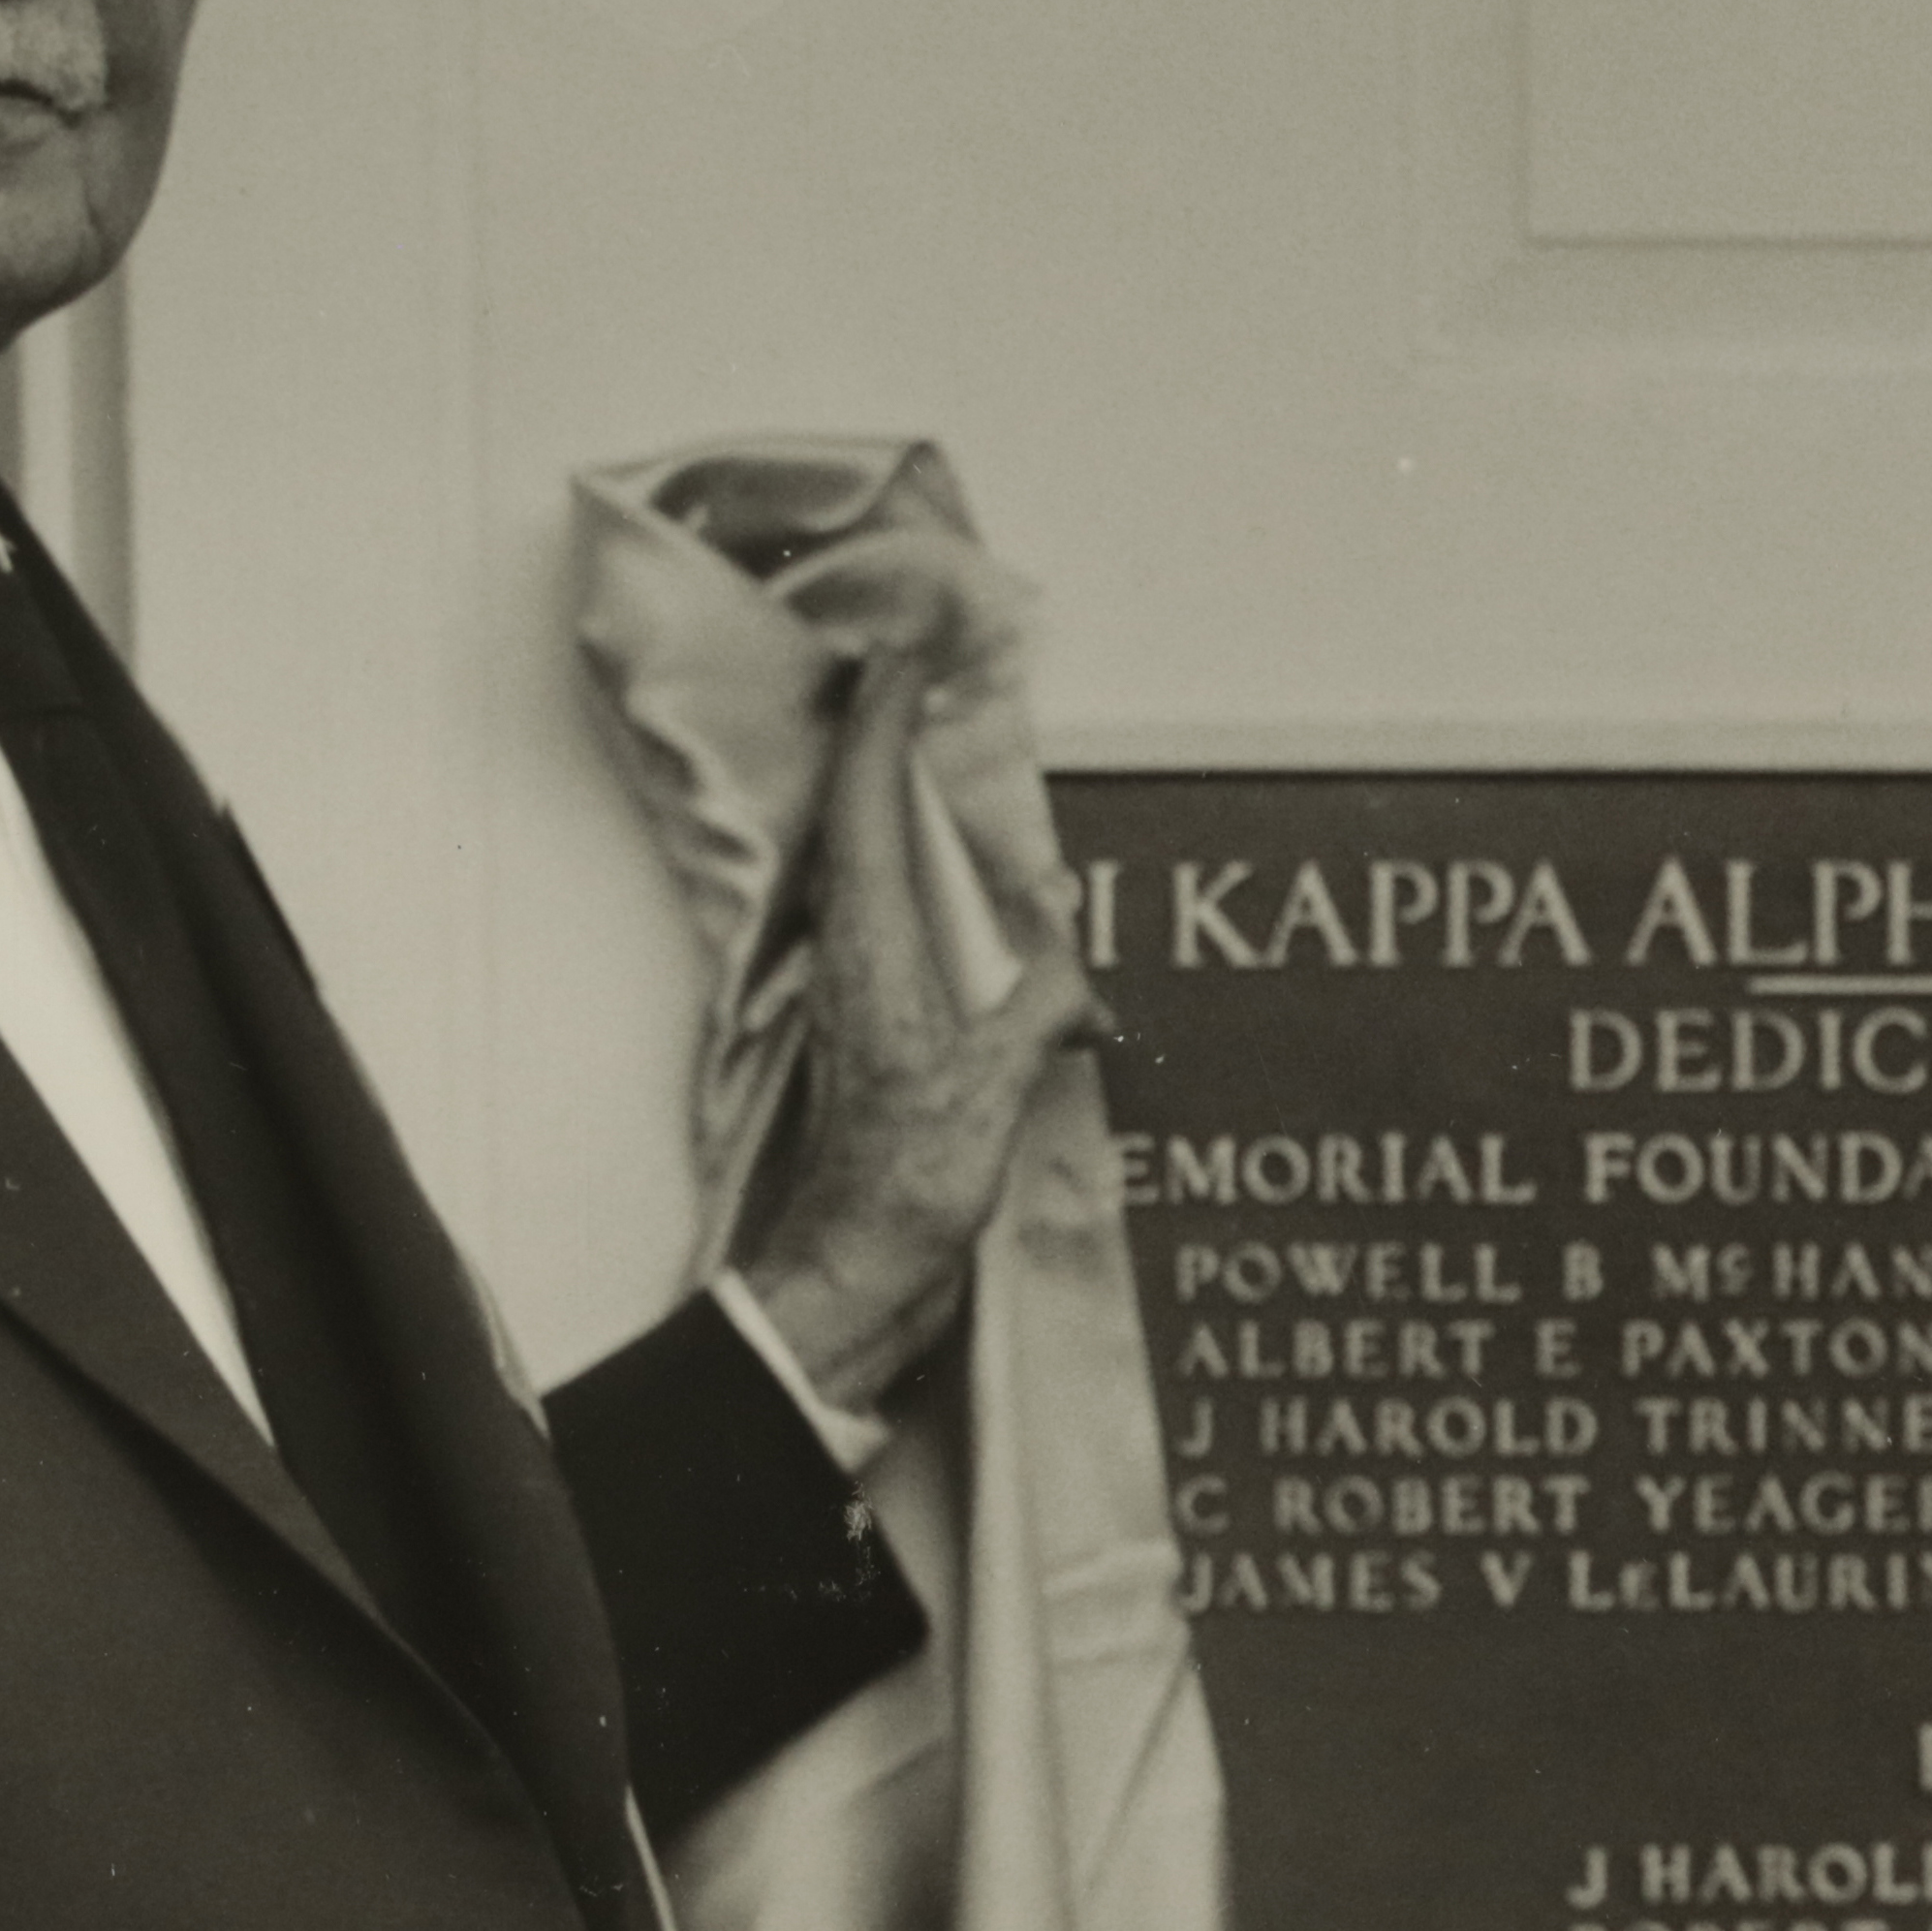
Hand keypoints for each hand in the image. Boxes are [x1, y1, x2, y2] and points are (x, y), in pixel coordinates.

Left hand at [737, 636, 1099, 1417]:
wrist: (855, 1279)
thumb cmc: (906, 1187)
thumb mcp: (992, 1086)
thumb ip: (1041, 1002)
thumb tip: (1077, 946)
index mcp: (873, 953)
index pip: (866, 806)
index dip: (880, 721)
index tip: (902, 651)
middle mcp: (854, 961)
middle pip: (854, 821)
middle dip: (879, 740)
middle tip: (915, 670)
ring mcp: (862, 998)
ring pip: (869, 870)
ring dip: (895, 804)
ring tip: (935, 751)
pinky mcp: (880, 1036)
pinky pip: (896, 923)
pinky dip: (918, 874)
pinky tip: (962, 886)